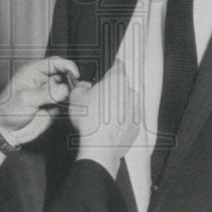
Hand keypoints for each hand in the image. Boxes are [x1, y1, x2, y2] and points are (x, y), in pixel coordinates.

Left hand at [0, 57, 79, 145]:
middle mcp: (43, 80)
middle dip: (71, 80)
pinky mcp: (54, 106)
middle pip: (64, 74)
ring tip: (67, 100)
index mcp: (33, 71)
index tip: (74, 73)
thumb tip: (64, 89)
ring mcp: (50, 93)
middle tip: (73, 89)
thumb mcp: (26, 99)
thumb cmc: (8, 111)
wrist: (7, 132)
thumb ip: (46, 93)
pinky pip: (67, 102)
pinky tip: (67, 107)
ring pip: (67, 88)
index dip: (67, 65)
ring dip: (71, 93)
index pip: (54, 62)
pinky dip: (71, 103)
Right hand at [67, 60, 140, 175]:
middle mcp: (130, 92)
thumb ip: (81, 86)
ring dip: (116, 106)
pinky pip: (128, 118)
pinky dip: (120, 120)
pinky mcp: (136, 125)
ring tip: (101, 117)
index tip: (106, 71)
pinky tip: (107, 127)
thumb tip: (85, 86)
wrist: (100, 146)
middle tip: (96, 100)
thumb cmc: (89, 121)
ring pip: (125, 102)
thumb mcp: (75, 96)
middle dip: (110, 91)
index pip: (118, 65)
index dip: (111, 66)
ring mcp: (135, 109)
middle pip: (120, 86)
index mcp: (117, 80)